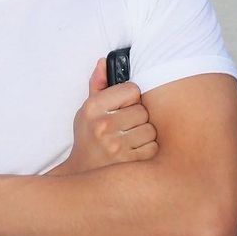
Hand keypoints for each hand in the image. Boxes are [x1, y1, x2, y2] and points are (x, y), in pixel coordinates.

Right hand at [63, 58, 157, 172]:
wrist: (83, 173)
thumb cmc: (88, 137)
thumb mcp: (86, 110)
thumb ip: (98, 85)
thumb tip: (104, 62)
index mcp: (93, 107)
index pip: (132, 90)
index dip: (131, 97)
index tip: (124, 105)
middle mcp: (103, 125)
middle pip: (143, 110)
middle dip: (138, 117)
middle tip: (126, 124)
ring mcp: (116, 146)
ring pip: (150, 129)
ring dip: (144, 133)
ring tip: (130, 138)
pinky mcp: (129, 163)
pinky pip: (153, 147)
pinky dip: (147, 149)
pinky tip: (134, 150)